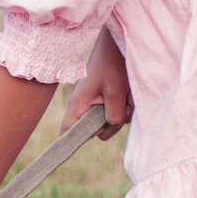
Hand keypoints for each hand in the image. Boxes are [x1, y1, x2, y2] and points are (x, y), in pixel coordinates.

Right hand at [68, 26, 132, 140]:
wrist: (118, 44)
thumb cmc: (112, 65)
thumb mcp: (115, 94)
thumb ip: (113, 116)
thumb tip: (111, 128)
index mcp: (78, 105)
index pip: (67, 131)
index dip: (68, 143)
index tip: (68, 154)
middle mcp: (84, 105)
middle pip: (96, 129)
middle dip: (112, 122)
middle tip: (122, 105)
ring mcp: (95, 101)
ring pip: (109, 119)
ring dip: (122, 111)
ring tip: (126, 93)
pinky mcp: (105, 96)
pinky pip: (116, 109)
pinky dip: (125, 104)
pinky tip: (129, 92)